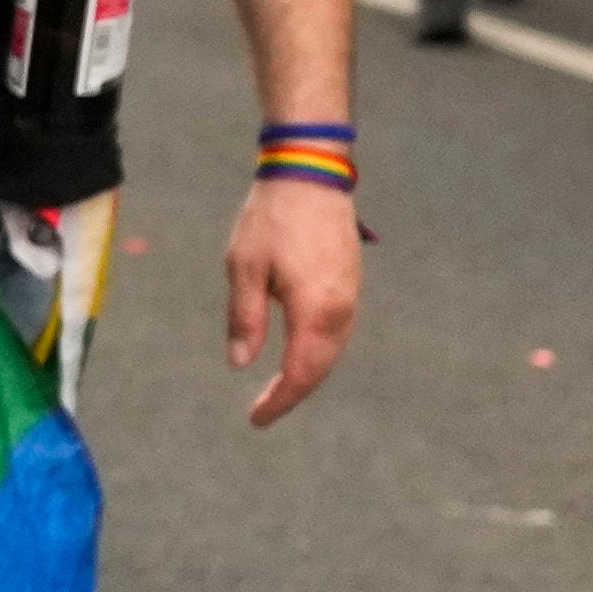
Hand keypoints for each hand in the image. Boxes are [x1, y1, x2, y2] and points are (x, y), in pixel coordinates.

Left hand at [223, 176, 362, 427]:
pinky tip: (299, 353)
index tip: (255, 419)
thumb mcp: (244, 268)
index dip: (279, 401)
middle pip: (320, 368)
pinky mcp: (351, 282)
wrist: (310, 172)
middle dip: (292, 393)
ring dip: (307, 374)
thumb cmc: (271, 217)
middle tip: (262, 411)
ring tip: (278, 389)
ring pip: (332, 351)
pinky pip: (338, 331)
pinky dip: (318, 351)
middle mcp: (341, 309)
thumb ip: (245, 319)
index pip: (300, 373)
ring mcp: (351, 295)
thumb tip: (241, 364)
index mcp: (315, 310)